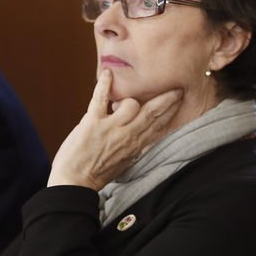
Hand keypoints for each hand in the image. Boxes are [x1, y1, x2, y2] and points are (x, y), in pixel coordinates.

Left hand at [48, 70, 181, 190]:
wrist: (75, 182)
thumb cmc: (98, 172)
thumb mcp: (126, 160)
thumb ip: (137, 145)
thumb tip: (148, 133)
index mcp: (137, 146)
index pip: (160, 124)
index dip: (172, 108)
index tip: (180, 96)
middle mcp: (128, 136)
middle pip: (153, 111)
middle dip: (167, 97)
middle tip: (175, 84)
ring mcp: (110, 129)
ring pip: (131, 103)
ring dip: (129, 96)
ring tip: (123, 92)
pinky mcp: (92, 123)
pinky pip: (100, 98)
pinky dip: (104, 84)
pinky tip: (108, 73)